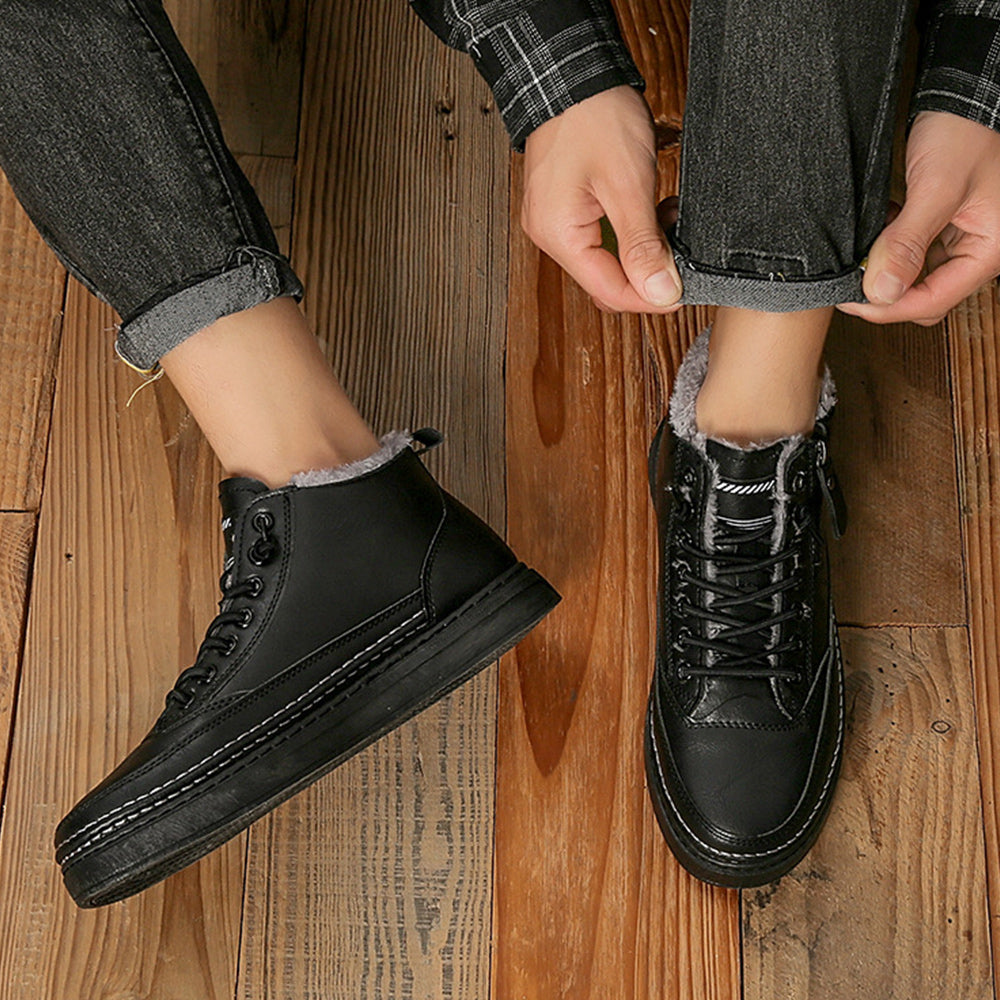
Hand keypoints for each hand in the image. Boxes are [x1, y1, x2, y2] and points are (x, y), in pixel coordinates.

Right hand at [520, 84, 681, 313]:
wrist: (573, 72)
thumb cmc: (593, 117)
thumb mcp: (628, 185)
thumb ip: (643, 245)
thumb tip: (661, 293)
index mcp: (559, 235)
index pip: (609, 292)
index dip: (650, 297)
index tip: (682, 288)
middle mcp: (549, 234)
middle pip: (606, 280)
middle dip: (646, 271)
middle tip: (678, 246)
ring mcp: (554, 220)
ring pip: (606, 259)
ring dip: (641, 248)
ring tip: (665, 217)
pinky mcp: (564, 207)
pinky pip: (599, 237)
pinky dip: (628, 230)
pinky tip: (647, 211)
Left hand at [838, 110, 999, 325]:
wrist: (965, 94)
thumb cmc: (965, 131)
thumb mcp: (936, 188)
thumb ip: (908, 242)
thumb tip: (881, 291)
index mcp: (989, 250)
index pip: (932, 302)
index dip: (887, 308)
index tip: (850, 300)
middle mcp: (980, 250)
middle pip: (925, 298)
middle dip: (886, 294)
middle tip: (850, 282)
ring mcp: (962, 240)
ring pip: (917, 278)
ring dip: (887, 272)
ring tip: (862, 256)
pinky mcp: (946, 228)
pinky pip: (915, 255)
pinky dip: (892, 252)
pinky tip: (878, 236)